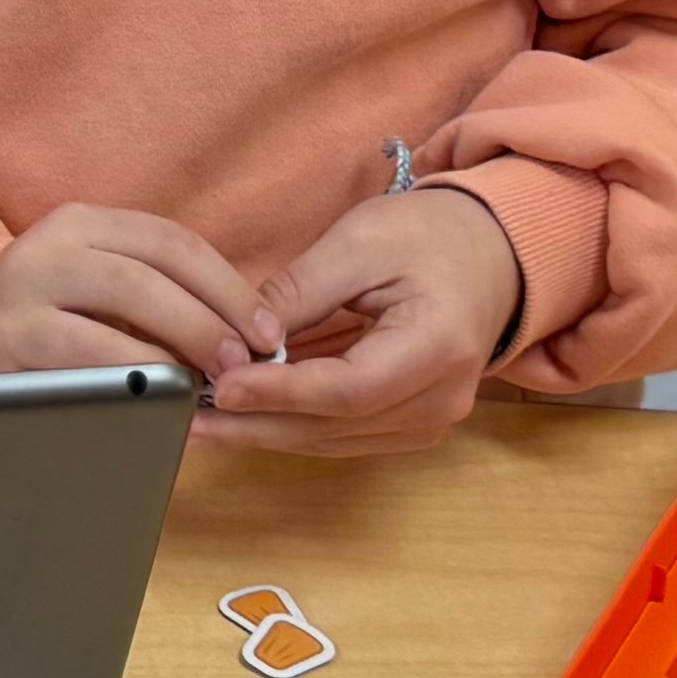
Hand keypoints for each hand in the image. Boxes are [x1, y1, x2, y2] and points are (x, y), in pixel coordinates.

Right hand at [0, 204, 275, 381]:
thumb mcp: (91, 292)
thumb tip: (241, 330)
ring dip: (177, 350)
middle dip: (210, 318)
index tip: (268, 330)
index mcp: (79, 225)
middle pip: (148, 273)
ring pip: (118, 310)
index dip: (228, 285)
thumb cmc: (41, 334)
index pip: (169, 241)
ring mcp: (18, 294)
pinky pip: (82, 361)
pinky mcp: (1, 345)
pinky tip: (156, 400)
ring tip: (210, 383)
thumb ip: (152, 294)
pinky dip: (129, 380)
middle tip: (246, 362)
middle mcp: (46, 248)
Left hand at [198, 184, 518, 458]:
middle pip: (335, 427)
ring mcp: (429, 420)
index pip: (349, 388)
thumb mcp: (361, 241)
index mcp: (438, 345)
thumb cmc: (431, 237)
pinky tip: (244, 416)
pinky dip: (291, 426)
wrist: (491, 255)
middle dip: (256, 425)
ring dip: (265, 432)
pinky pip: (342, 435)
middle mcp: (441, 398)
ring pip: (333, 440)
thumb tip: (240, 338)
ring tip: (199, 420)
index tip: (221, 387)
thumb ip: (301, 291)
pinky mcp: (411, 424)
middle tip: (186, 418)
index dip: (281, 393)